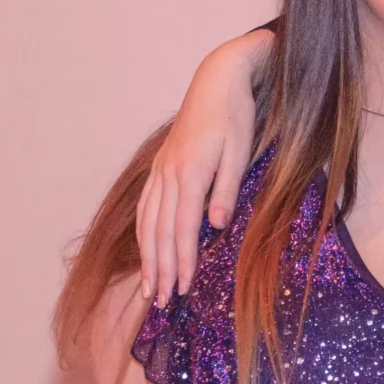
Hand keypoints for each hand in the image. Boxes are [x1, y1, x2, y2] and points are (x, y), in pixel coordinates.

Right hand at [136, 29, 272, 304]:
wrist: (216, 80)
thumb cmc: (235, 116)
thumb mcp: (240, 151)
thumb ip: (226, 189)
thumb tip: (215, 226)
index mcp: (191, 173)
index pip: (183, 227)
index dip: (181, 260)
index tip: (182, 289)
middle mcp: (169, 174)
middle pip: (159, 231)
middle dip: (160, 269)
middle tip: (160, 302)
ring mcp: (160, 170)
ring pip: (148, 222)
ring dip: (147, 257)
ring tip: (148, 287)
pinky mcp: (160, 166)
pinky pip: (145, 206)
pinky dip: (143, 233)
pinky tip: (144, 251)